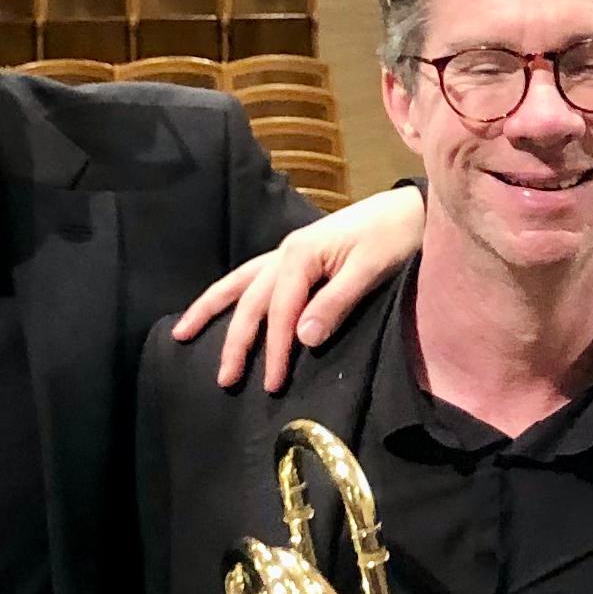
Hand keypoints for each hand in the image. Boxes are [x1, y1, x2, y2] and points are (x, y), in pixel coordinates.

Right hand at [175, 187, 427, 391]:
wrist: (410, 209)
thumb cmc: (394, 238)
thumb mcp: (370, 270)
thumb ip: (336, 303)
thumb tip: (302, 338)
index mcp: (302, 255)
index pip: (280, 311)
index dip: (275, 350)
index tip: (272, 384)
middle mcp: (285, 252)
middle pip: (250, 301)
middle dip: (235, 341)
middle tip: (224, 379)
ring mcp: (287, 252)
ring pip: (239, 283)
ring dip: (211, 308)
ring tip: (182, 334)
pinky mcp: (296, 256)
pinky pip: (252, 277)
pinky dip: (231, 294)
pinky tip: (219, 308)